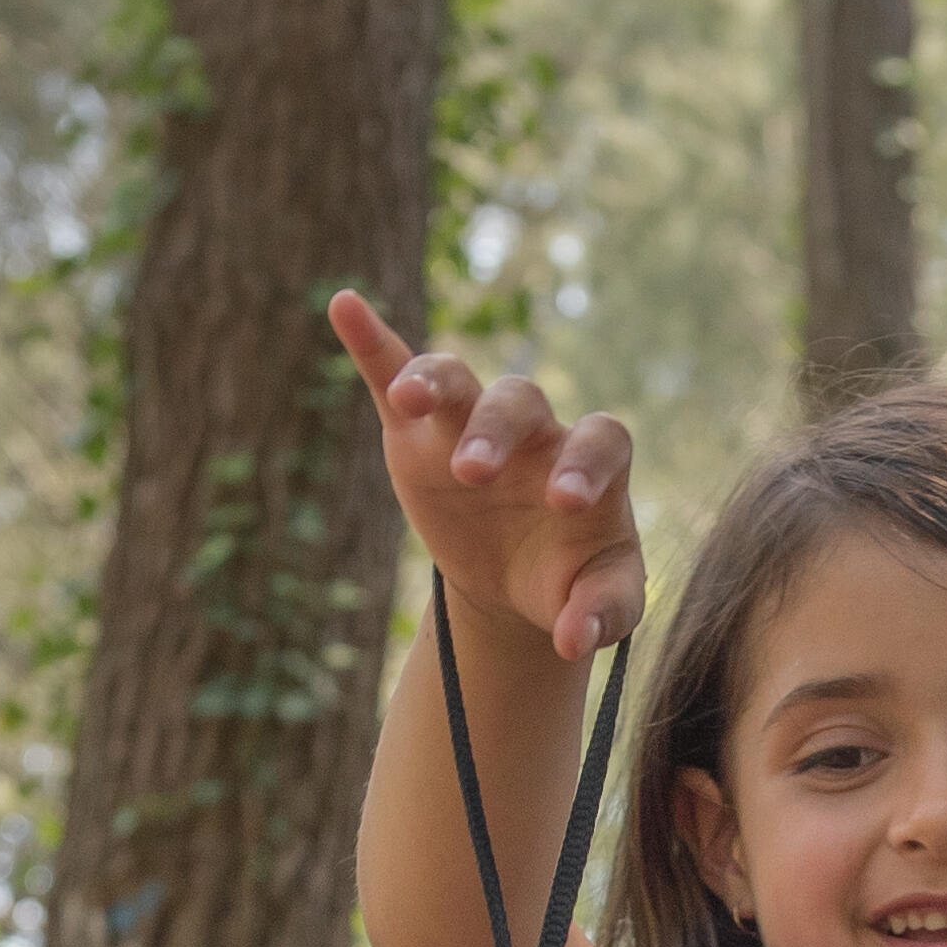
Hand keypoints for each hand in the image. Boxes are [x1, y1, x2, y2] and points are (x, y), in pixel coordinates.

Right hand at [330, 291, 643, 663]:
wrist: (516, 583)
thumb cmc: (570, 581)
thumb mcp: (602, 603)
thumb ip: (602, 615)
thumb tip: (574, 640)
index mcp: (590, 463)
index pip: (599, 439)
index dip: (584, 462)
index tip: (562, 501)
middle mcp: (534, 432)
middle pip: (517, 402)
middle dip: (494, 433)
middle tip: (473, 476)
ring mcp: (473, 424)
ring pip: (458, 380)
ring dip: (432, 382)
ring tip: (407, 402)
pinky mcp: (419, 433)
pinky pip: (396, 370)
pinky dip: (370, 342)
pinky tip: (344, 305)